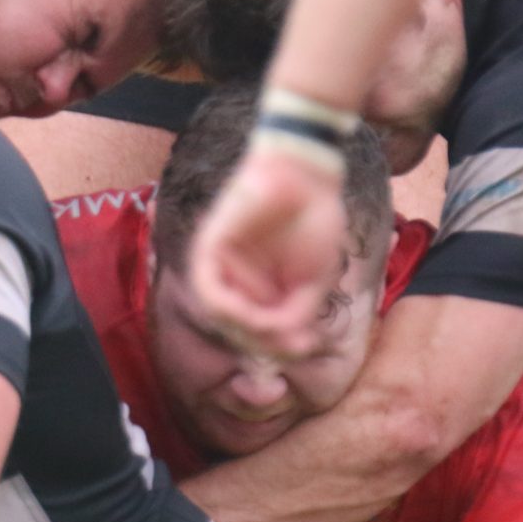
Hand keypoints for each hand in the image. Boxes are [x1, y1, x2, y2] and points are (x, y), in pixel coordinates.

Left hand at [186, 140, 345, 359]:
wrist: (307, 176)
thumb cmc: (314, 220)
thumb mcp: (314, 279)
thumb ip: (296, 313)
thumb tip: (287, 343)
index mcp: (261, 287)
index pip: (258, 330)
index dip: (279, 346)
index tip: (307, 345)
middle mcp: (237, 281)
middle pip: (238, 329)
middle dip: (266, 343)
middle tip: (295, 343)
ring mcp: (221, 267)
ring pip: (222, 317)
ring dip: (250, 330)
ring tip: (277, 327)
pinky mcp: (208, 252)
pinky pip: (209, 293)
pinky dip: (232, 310)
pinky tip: (255, 314)